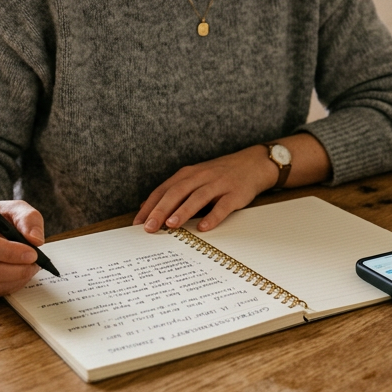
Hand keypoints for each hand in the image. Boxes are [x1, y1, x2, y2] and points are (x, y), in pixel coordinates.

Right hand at [0, 190, 45, 297]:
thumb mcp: (15, 209)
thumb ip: (28, 219)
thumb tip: (35, 240)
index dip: (9, 253)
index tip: (33, 254)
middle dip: (16, 270)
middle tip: (36, 264)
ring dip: (14, 280)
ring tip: (29, 269)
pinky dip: (8, 287)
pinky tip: (18, 276)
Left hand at [134, 146, 275, 232]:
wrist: (253, 164)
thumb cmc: (220, 175)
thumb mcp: (194, 178)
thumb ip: (173, 191)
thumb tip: (147, 206)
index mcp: (188, 174)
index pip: (164, 190)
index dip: (150, 206)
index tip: (138, 223)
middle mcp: (201, 177)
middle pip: (176, 192)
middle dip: (161, 210)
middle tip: (149, 228)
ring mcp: (218, 184)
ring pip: (197, 197)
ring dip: (183, 211)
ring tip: (171, 225)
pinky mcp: (235, 193)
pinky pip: (223, 206)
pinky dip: (213, 216)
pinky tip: (203, 227)